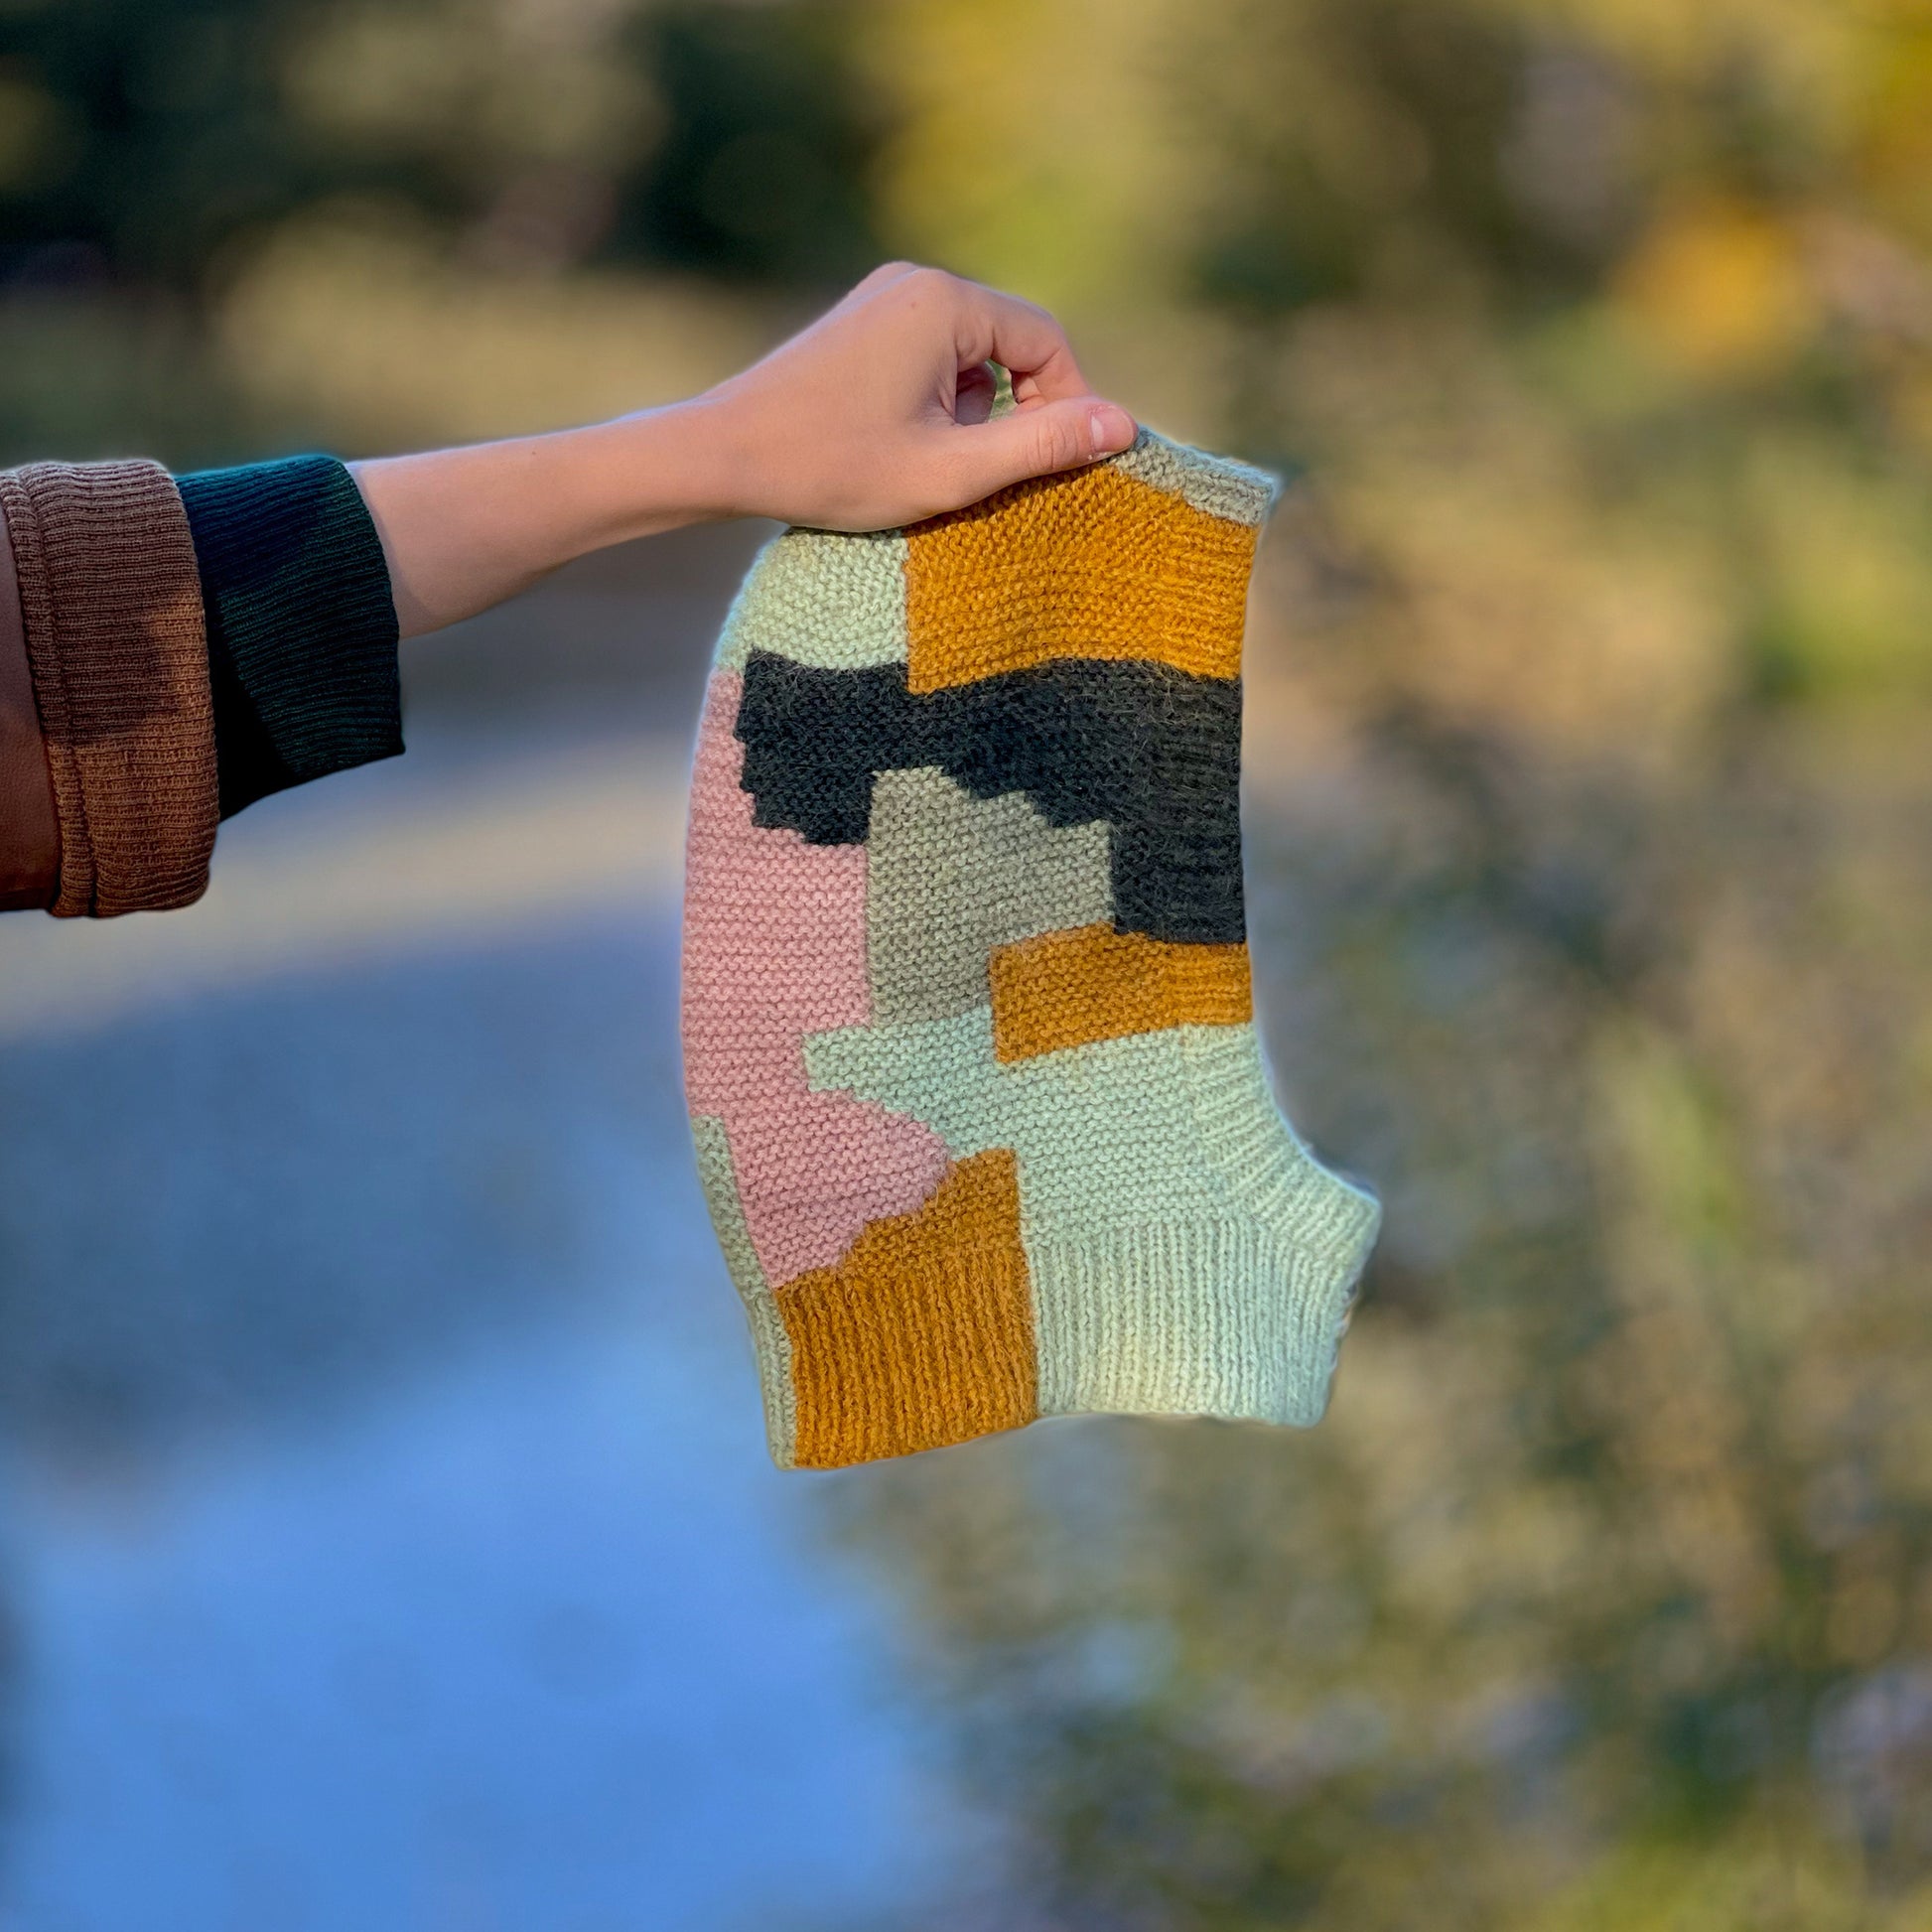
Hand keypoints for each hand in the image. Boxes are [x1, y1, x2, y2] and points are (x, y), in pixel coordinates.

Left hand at [685, 262, 1137, 530]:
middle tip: (992, 476)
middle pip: (1011, 342)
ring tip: (931, 464)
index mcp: (944, 302)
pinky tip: (900, 446)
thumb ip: (1039, 448)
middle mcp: (916, 281)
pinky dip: (937, 402)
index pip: (1047, 342)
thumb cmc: (830, 467)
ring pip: (972, 354)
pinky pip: (932, 354)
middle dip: (1015, 411)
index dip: (1067, 406)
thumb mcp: (949, 472)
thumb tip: (1123, 426)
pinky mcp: (861, 322)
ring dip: (973, 413)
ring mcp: (884, 297)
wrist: (721, 456)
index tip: (1056, 466)